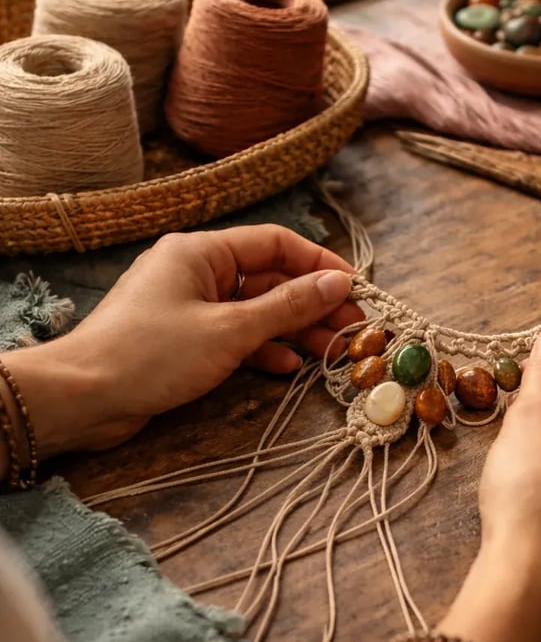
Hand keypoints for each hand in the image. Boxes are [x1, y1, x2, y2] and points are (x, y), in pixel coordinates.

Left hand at [4, 226, 363, 455]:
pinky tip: (286, 366)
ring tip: (331, 353)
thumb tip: (338, 283)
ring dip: (292, 330)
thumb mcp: (229, 329)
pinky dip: (261, 348)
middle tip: (353, 330)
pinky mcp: (185, 338)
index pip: (276, 244)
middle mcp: (197, 271)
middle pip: (269, 279)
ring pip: (255, 310)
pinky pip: (235, 335)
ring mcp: (191, 306)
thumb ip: (287, 306)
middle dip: (312, 304)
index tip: (356, 290)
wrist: (84, 397)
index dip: (320, 264)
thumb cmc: (152, 354)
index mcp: (202, 251)